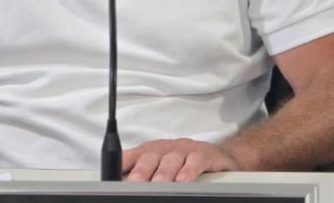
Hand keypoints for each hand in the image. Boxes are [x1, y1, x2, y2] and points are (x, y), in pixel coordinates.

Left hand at [123, 138, 238, 181]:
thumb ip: (144, 175)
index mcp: (150, 152)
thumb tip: (126, 186)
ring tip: (158, 185)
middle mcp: (165, 148)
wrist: (218, 156)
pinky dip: (188, 171)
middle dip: (141, 171)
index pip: (132, 156)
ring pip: (171, 160)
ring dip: (164, 173)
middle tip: (134, 183)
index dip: (122, 165)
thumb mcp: (161, 169)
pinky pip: (195, 160)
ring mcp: (184, 149)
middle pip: (150, 157)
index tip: (115, 178)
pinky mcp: (203, 153)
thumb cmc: (184, 164)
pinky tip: (184, 180)